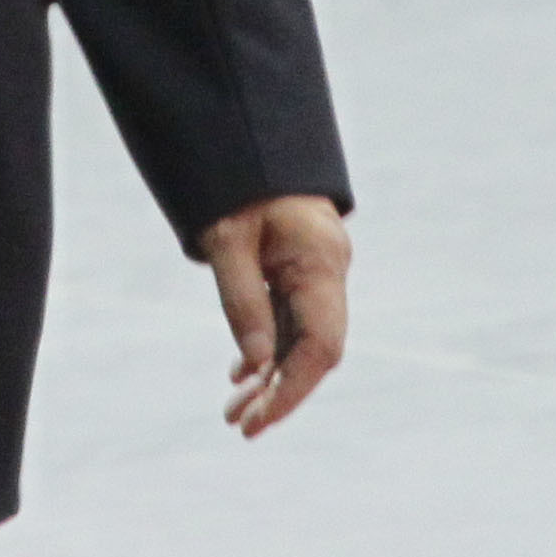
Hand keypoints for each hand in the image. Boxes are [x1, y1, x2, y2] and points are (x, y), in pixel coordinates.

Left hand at [199, 193, 349, 436]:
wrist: (250, 132)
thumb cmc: (236, 181)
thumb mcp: (226, 240)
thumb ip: (242, 303)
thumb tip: (256, 368)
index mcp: (320, 261)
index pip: (320, 345)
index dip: (292, 390)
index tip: (258, 420)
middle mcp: (329, 269)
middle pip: (316, 348)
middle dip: (279, 391)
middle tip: (238, 424)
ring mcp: (320, 269)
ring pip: (304, 337)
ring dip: (272, 374)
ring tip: (234, 409)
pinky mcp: (304, 269)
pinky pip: (294, 318)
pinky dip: (271, 347)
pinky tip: (244, 373)